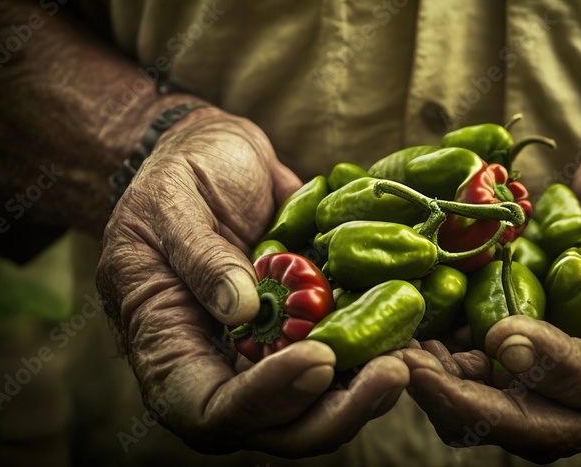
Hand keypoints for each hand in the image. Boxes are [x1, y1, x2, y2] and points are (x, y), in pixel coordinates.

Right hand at [96, 105, 407, 455]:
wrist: (216, 155)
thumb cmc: (177, 178)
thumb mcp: (171, 206)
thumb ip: (201, 258)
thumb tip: (242, 311)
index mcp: (170, 348)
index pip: (209, 410)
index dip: (264, 400)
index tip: (316, 359)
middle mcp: (222, 365)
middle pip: (275, 426)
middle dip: (335, 413)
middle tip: (389, 373)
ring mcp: (268, 353)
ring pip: (318, 403)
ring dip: (366, 392)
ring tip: (407, 357)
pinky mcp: (307, 330)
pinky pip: (343, 358)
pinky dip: (376, 352)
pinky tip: (411, 331)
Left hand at [403, 118, 580, 461]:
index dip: (557, 369)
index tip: (504, 335)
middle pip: (543, 420)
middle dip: (476, 404)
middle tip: (417, 372)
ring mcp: (568, 354)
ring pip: (502, 398)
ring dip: (446, 385)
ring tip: (392, 353)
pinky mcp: (535, 326)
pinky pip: (482, 356)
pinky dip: (442, 349)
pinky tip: (403, 325)